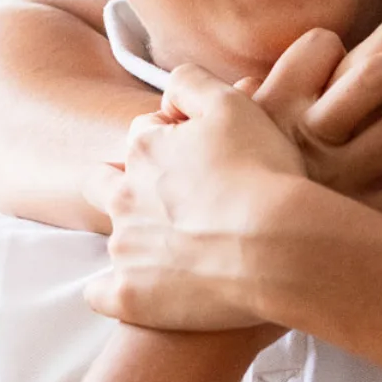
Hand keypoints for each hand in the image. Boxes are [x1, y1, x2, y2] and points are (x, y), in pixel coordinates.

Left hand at [85, 73, 304, 329]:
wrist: (280, 246)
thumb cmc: (263, 173)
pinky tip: (148, 290)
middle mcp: (123, 197)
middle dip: (128, 187)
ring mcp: (124, 251)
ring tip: (188, 251)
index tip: (207, 162)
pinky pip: (101, 295)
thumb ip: (191, 83)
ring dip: (139, 240)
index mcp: (144, 150)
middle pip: (105, 183)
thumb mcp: (232, 104)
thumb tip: (169, 90)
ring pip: (115, 239)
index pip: (144, 136)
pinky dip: (118, 291)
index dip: (173, 144)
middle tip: (178, 204)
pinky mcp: (130, 297)